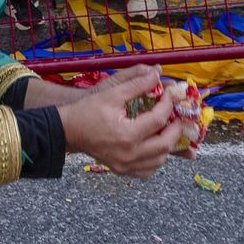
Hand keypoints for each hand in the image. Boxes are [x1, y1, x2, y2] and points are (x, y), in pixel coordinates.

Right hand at [57, 65, 182, 178]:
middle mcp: (130, 154)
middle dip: (174, 127)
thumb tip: (157, 73)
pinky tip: (152, 145)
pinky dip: (156, 159)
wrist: (68, 130)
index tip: (167, 94)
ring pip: (160, 160)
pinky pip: (148, 170)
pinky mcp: (123, 171)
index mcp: (128, 134)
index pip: (159, 119)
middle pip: (166, 143)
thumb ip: (137, 83)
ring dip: (167, 143)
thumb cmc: (88, 110)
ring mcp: (126, 165)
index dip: (167, 104)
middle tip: (174, 114)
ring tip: (164, 128)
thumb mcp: (112, 93)